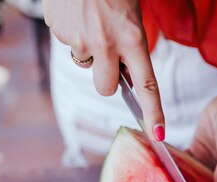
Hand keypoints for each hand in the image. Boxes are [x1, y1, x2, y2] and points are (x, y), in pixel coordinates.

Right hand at [43, 0, 164, 139]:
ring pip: (84, 63)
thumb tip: (124, 75)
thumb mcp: (132, 14)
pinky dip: (72, 31)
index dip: (154, 112)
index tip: (159, 135)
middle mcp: (106, 43)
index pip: (147, 84)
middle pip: (104, 89)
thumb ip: (131, 44)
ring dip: (88, 50)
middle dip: (106, 79)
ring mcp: (79, 39)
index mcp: (133, 37)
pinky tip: (77, 11)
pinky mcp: (58, 30)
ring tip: (91, 20)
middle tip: (108, 57)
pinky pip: (67, 42)